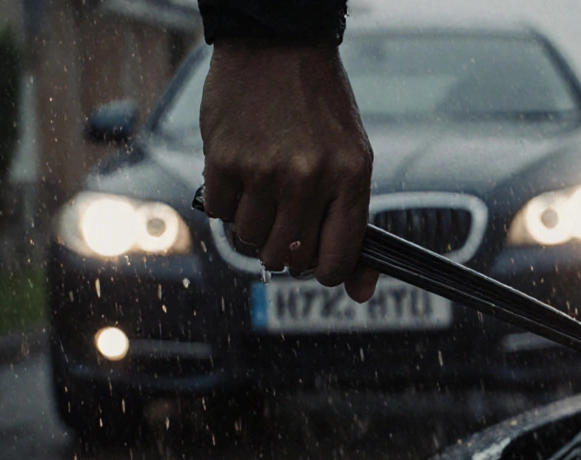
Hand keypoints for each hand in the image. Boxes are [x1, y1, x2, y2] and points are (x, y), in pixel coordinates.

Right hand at [200, 38, 378, 300]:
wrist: (276, 46)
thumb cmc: (319, 110)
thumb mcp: (352, 160)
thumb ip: (352, 225)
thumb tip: (361, 293)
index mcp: (351, 177)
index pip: (336, 260)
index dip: (324, 271)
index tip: (316, 263)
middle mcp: (308, 177)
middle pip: (288, 257)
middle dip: (285, 247)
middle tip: (285, 216)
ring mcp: (264, 170)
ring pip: (251, 239)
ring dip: (254, 224)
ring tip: (263, 189)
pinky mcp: (224, 160)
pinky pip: (220, 214)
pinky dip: (227, 203)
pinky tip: (240, 173)